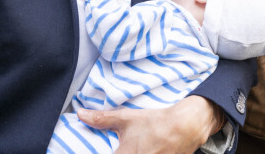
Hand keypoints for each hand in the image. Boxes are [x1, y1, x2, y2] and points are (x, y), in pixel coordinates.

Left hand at [77, 96, 221, 153]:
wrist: (184, 127)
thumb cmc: (154, 122)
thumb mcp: (126, 118)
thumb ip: (101, 119)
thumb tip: (80, 114)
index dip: (103, 152)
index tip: (102, 149)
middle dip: (121, 152)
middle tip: (126, 145)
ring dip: (132, 153)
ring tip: (139, 146)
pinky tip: (147, 150)